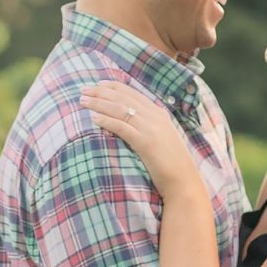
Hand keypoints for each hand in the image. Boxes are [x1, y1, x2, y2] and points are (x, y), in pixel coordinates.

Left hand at [79, 82, 204, 201]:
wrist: (184, 181)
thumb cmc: (171, 164)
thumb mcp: (161, 138)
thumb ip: (148, 127)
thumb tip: (131, 122)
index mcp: (159, 113)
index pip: (132, 93)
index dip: (112, 87)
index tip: (97, 85)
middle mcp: (155, 116)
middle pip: (123, 98)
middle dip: (101, 92)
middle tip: (82, 91)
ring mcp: (151, 128)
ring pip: (120, 109)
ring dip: (99, 103)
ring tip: (83, 102)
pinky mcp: (146, 142)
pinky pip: (122, 127)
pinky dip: (107, 120)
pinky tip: (94, 118)